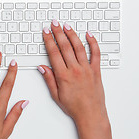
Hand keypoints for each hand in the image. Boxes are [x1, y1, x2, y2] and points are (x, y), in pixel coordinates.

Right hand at [38, 20, 113, 138]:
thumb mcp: (56, 95)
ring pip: (79, 47)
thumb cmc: (74, 106)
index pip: (54, 53)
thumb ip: (49, 79)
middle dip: (58, 33)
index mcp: (63, 75)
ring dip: (72, 35)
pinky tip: (89, 35)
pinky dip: (93, 43)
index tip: (46, 32)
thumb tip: (42, 67)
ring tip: (66, 26)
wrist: (91, 114)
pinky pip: (96, 54)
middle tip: (54, 24)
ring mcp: (87, 69)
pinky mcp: (96, 70)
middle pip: (65, 46)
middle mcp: (75, 70)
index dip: (49, 40)